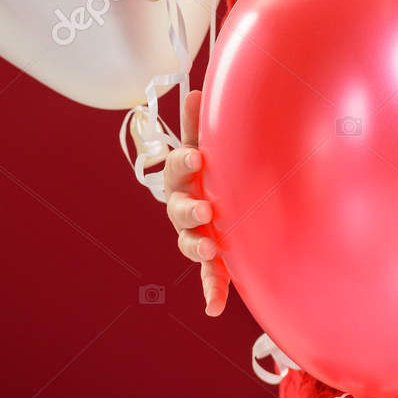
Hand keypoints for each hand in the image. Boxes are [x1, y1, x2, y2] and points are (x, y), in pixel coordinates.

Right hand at [163, 88, 229, 315]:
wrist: (220, 196)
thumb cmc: (210, 166)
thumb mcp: (205, 143)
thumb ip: (198, 123)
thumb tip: (195, 90)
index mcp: (182, 177)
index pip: (177, 168)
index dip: (183, 162)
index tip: (196, 156)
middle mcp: (183, 207)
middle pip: (179, 210)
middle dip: (190, 210)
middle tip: (205, 209)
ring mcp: (195, 233)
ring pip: (189, 242)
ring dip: (198, 247)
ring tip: (211, 249)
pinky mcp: (211, 257)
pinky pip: (209, 275)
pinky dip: (212, 290)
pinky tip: (214, 307)